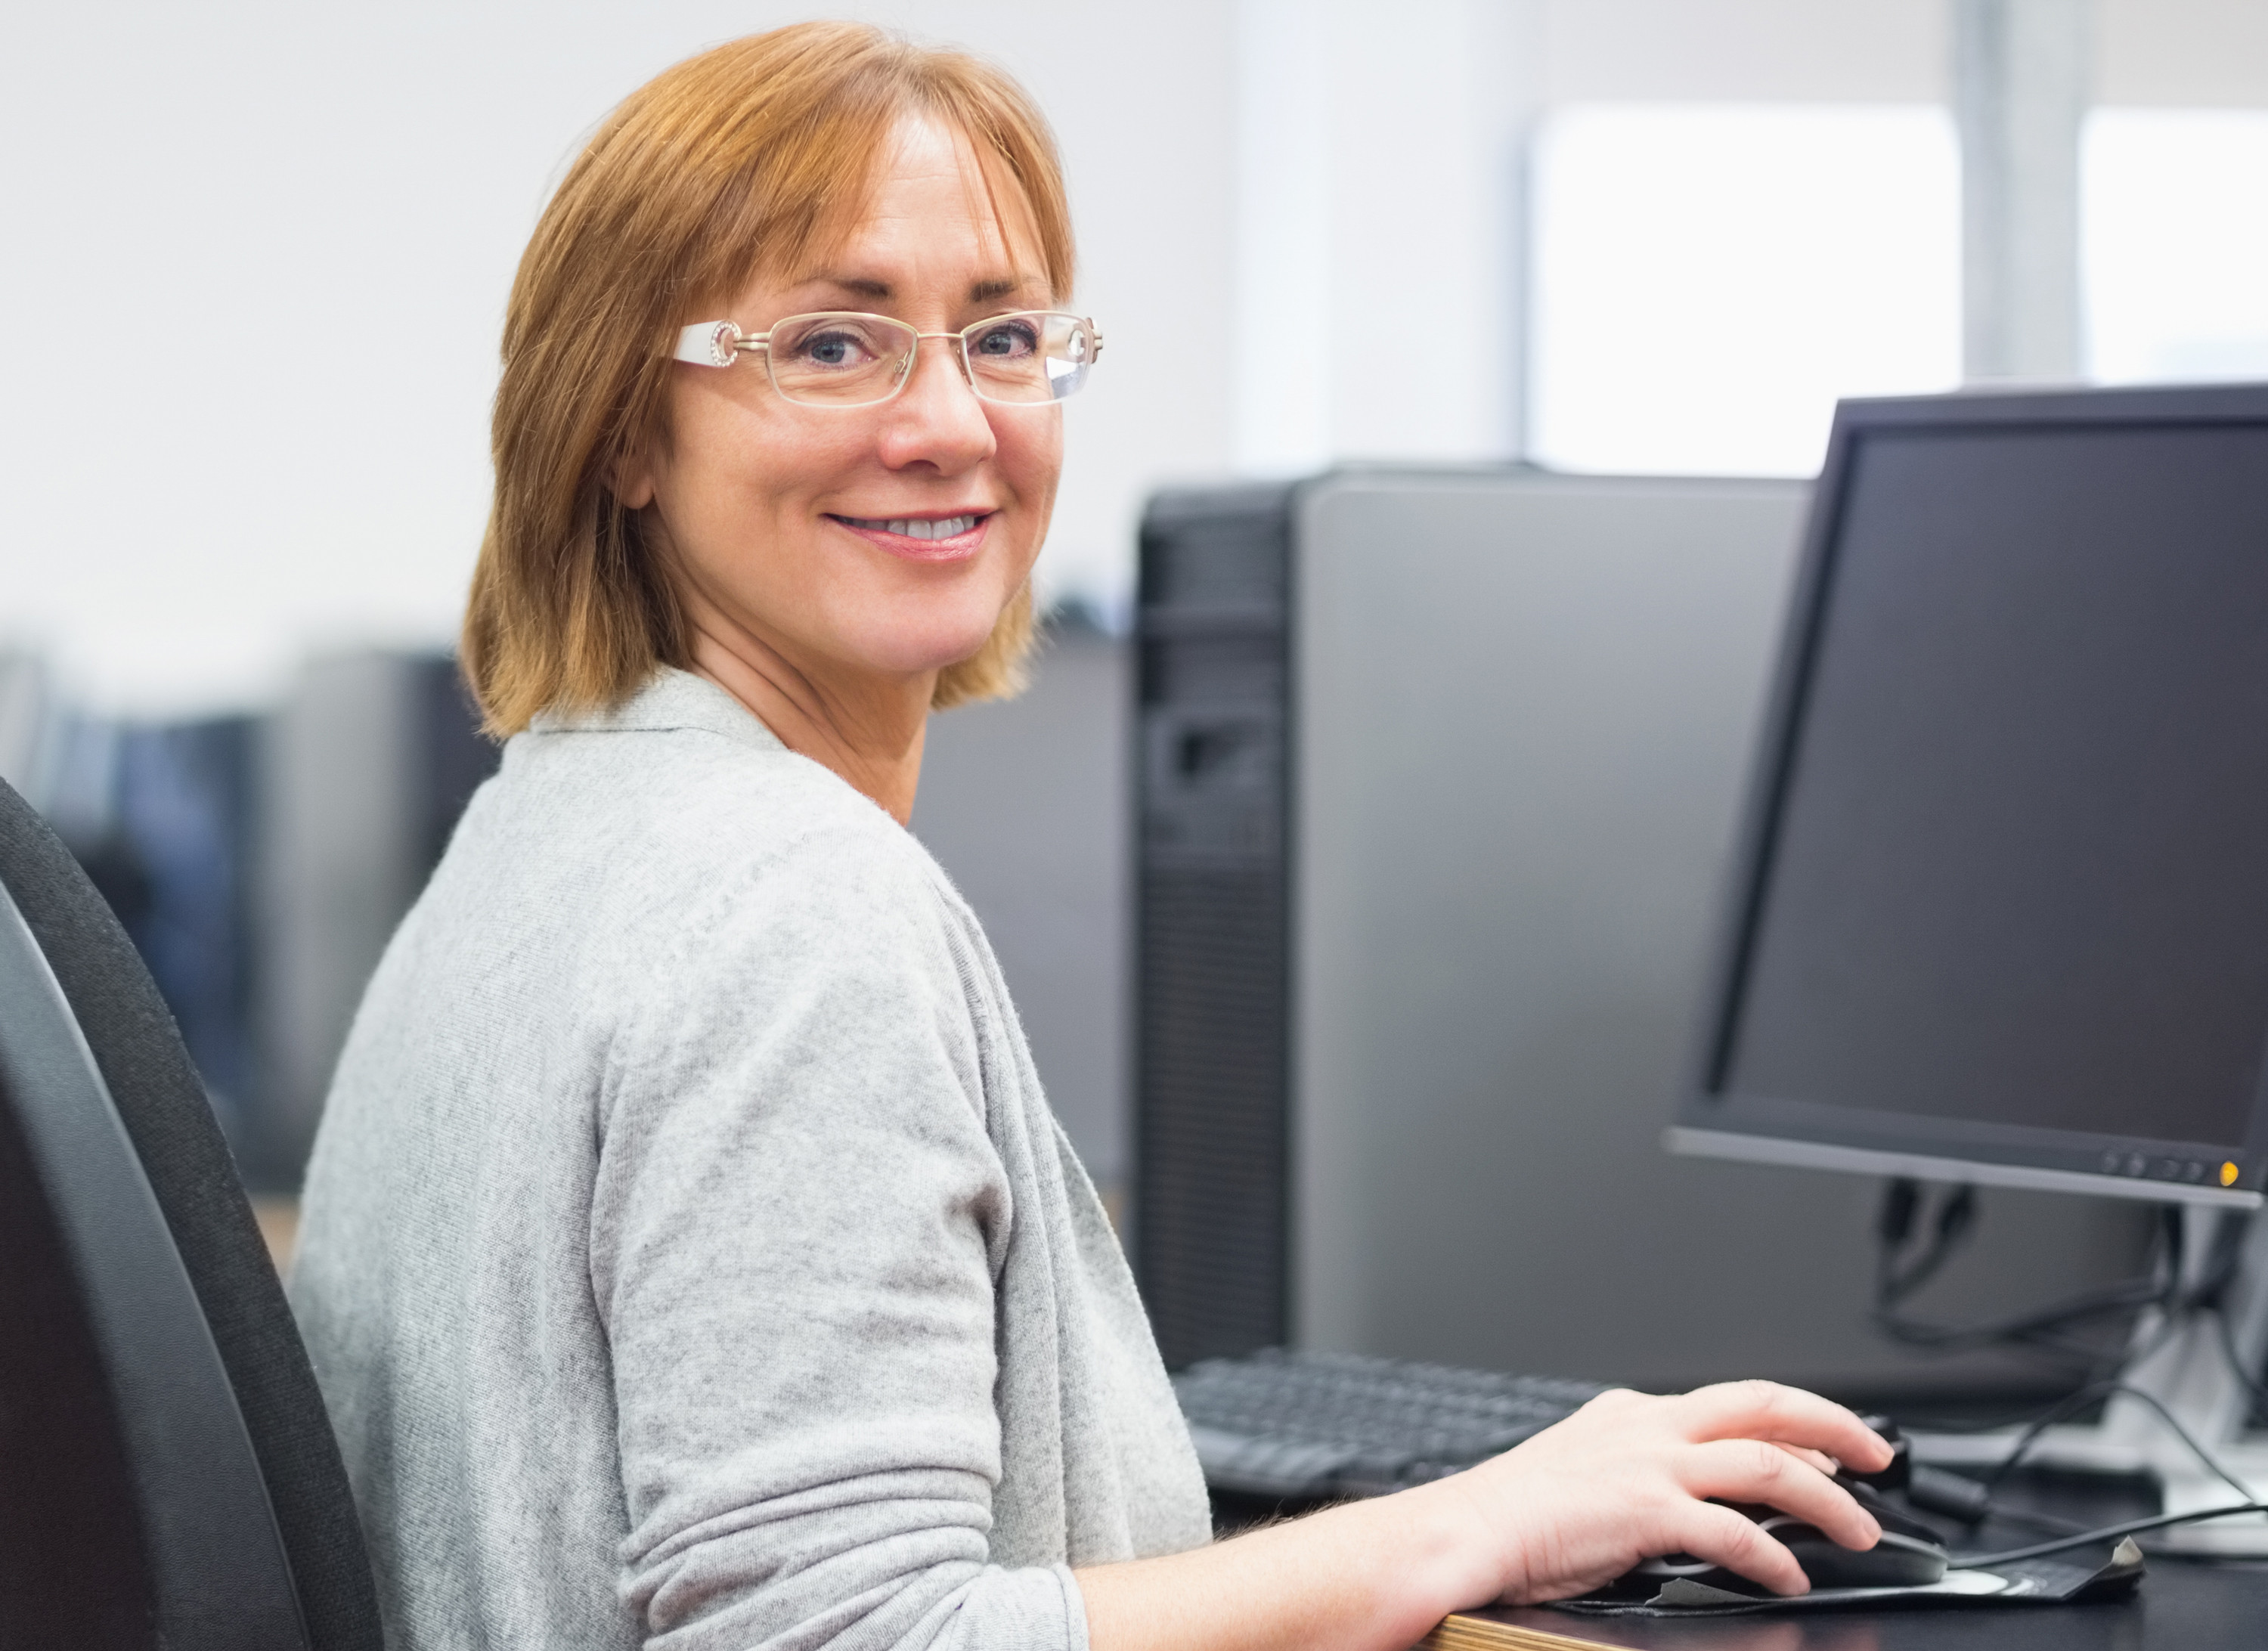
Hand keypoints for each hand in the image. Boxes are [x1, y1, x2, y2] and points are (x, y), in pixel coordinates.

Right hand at [1418, 1380, 1893, 1604]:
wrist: (1465, 1531)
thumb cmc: (1513, 1516)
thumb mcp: (1586, 1471)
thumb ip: (1641, 1471)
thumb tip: (1694, 1499)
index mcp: (1633, 1413)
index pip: (1736, 1403)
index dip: (1796, 1425)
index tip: (1829, 1451)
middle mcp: (1649, 1426)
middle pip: (1767, 1405)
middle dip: (1836, 1427)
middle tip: (1879, 1458)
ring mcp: (1649, 1464)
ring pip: (1768, 1464)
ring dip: (1827, 1501)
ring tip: (1858, 1531)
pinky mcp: (1645, 1510)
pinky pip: (1734, 1533)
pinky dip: (1773, 1558)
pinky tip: (1789, 1578)